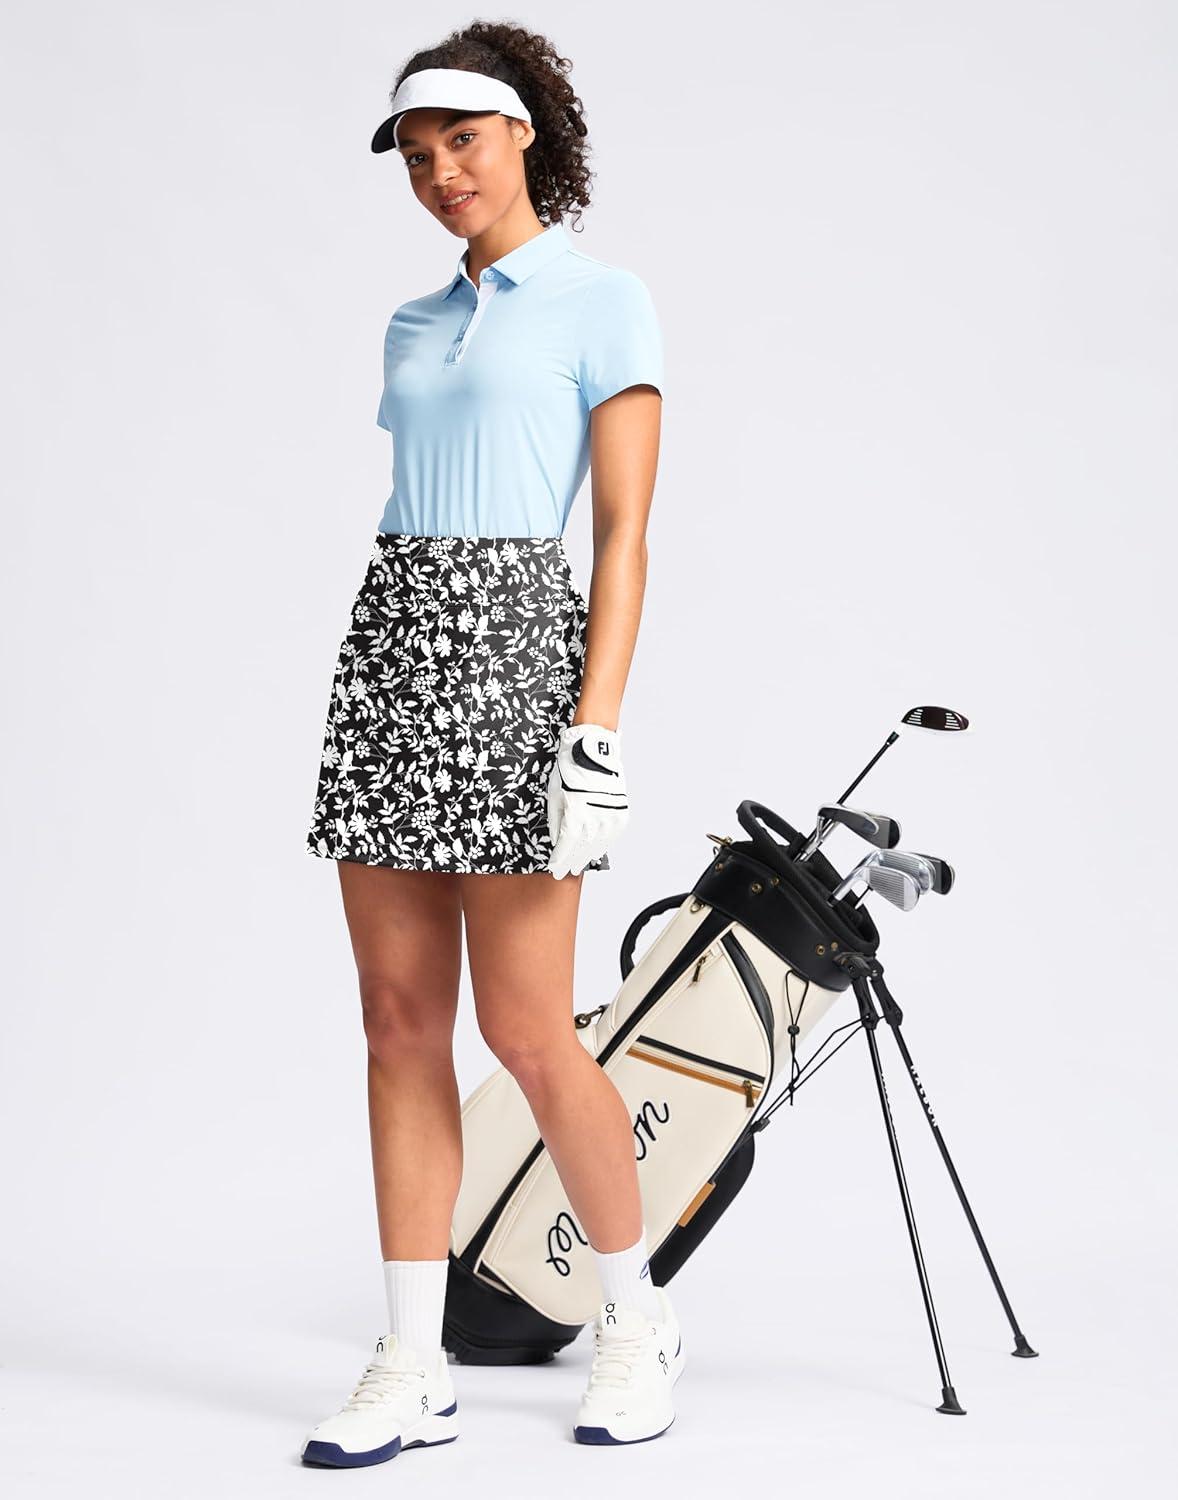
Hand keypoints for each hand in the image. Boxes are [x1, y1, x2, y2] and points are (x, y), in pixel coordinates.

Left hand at [545, 723, 628, 877]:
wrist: (594, 751)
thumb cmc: (570, 768)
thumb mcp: (554, 793)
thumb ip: (556, 821)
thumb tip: (557, 840)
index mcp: (575, 813)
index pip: (566, 845)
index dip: (559, 859)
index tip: (553, 868)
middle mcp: (595, 817)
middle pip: (582, 848)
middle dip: (571, 861)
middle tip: (564, 871)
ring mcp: (610, 815)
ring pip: (598, 844)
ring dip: (587, 856)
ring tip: (579, 865)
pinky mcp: (621, 812)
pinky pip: (611, 835)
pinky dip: (603, 845)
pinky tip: (596, 851)